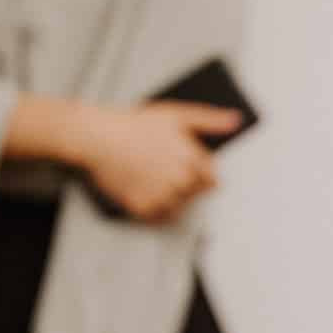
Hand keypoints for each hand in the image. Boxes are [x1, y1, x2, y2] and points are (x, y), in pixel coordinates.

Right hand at [79, 101, 240, 222]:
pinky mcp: (144, 208)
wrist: (97, 138)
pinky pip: (158, 217)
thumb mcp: (176, 114)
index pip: (212, 180)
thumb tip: (235, 121)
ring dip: (169, 198)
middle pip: (196, 194)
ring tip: (149, 176)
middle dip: (184, 184)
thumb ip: (210, 119)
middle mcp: (182, 180)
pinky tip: (141, 189)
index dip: (200, 174)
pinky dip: (152, 208)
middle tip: (160, 168)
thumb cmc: (133, 124)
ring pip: (178, 207)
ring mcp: (163, 196)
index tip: (184, 167)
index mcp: (193, 159)